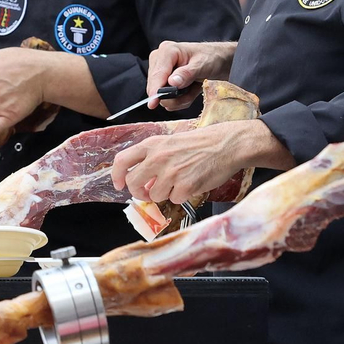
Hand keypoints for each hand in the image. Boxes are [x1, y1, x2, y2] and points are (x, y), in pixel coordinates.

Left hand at [110, 121, 248, 203]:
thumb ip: (154, 160)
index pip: (122, 160)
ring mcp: (171, 173)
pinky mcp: (185, 186)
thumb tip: (144, 183)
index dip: (117, 176)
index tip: (119, 184)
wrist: (226, 144)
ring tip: (180, 182)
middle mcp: (158, 158)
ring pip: (155, 195)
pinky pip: (175, 200)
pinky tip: (192, 183)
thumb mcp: (171, 144)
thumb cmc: (201, 143)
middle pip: (134, 183)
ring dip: (165, 194)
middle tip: (149, 193)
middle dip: (139, 192)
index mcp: (152, 144)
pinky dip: (182, 196)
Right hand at [145, 41, 235, 110]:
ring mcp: (162, 72)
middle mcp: (161, 60)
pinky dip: (181, 100)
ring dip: (180, 99)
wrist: (220, 61)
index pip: (157, 74)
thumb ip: (187, 74)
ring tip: (194, 89)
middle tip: (192, 91)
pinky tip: (191, 91)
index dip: (155, 90)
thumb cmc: (212, 57)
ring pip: (162, 96)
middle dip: (174, 96)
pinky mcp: (166, 82)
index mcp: (167, 51)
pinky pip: (168, 99)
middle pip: (156, 87)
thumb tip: (172, 82)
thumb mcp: (202, 65)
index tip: (153, 103)